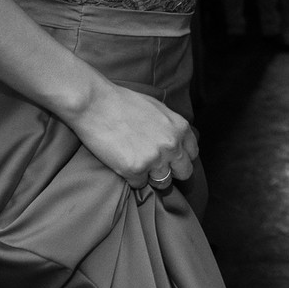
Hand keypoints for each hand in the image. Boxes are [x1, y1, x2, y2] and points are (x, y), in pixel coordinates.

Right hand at [65, 81, 198, 189]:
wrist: (95, 103)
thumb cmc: (124, 102)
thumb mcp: (158, 109)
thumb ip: (171, 127)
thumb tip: (177, 143)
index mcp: (180, 128)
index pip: (192, 154)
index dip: (181, 158)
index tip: (170, 159)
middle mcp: (172, 144)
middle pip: (184, 173)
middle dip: (172, 172)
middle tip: (156, 168)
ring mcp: (155, 158)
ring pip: (163, 182)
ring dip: (151, 177)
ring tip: (137, 163)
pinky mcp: (135, 169)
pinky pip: (139, 185)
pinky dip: (131, 178)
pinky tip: (122, 163)